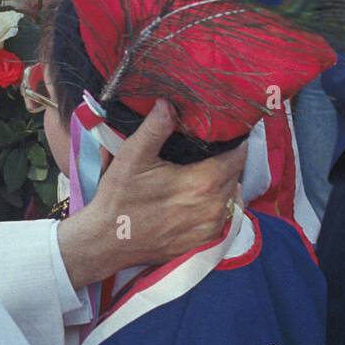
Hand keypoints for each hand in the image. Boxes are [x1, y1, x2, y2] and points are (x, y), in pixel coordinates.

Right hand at [56, 100, 243, 288]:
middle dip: (228, 159)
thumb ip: (155, 127)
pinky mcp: (204, 241)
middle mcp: (215, 207)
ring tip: (206, 167)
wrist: (107, 242)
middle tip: (212, 145)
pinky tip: (200, 194)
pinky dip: (217, 202)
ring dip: (223, 181)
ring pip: (231, 195)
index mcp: (203, 183)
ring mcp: (211, 227)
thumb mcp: (133, 156)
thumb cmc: (120, 198)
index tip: (225, 129)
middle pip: (236, 174)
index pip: (238, 156)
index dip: (234, 140)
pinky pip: (223, 215)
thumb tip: (169, 102)